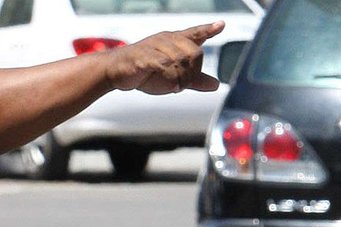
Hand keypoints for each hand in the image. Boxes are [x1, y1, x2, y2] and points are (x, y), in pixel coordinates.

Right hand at [108, 23, 224, 95]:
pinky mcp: (145, 57)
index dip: (208, 29)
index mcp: (174, 42)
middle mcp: (166, 40)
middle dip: (194, 73)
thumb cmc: (146, 72)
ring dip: (182, 79)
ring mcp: (155, 47)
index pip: (194, 33)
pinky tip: (169, 85)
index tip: (221, 25)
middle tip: (183, 84)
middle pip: (195, 53)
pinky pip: (164, 67)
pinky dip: (170, 79)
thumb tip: (216, 84)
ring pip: (182, 61)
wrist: (117, 71)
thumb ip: (195, 80)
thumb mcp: (174, 77)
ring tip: (174, 86)